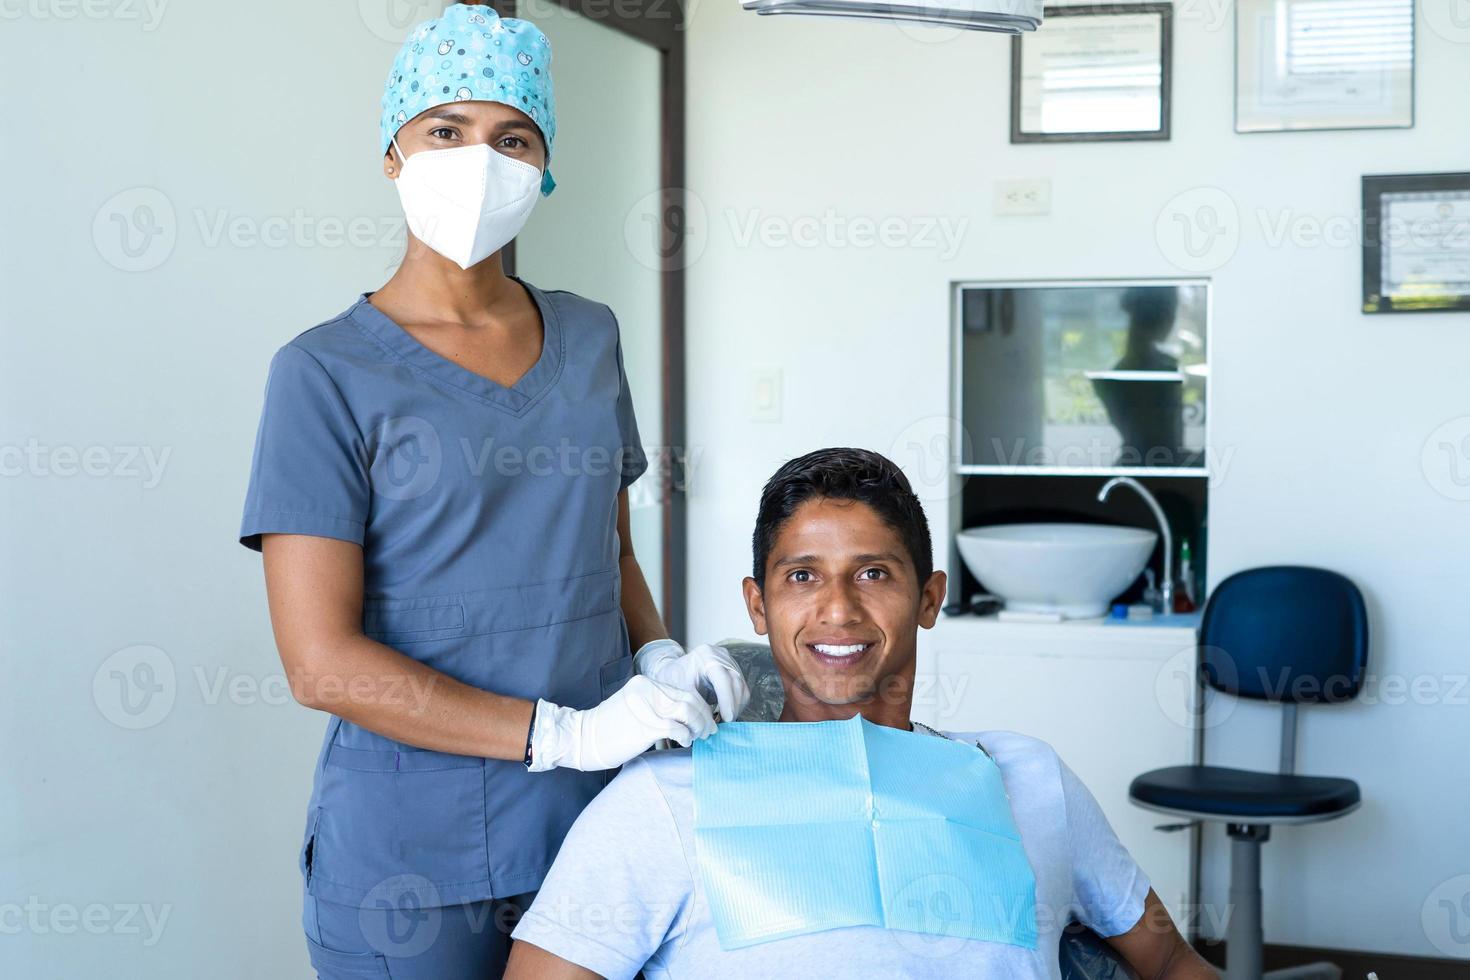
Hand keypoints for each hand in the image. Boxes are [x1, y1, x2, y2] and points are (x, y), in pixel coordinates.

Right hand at [527, 675, 715, 771]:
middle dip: (705, 717)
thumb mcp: (635, 707)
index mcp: (646, 684)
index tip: (707, 720)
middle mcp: (648, 691)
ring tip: (698, 737)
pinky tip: (684, 742)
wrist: (581, 738)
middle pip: (691, 699)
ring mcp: (647, 707)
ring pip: (688, 712)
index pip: (684, 691)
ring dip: (699, 726)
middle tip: (709, 731)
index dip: (700, 706)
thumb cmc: (609, 729)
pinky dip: (686, 736)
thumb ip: (658, 707)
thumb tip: (685, 718)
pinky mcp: (646, 726)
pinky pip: (677, 728)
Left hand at [635, 640, 750, 722]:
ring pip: (741, 686)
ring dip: (736, 705)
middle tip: (727, 723)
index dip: (727, 700)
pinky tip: (726, 712)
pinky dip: (736, 702)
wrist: (673, 670)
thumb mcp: (680, 690)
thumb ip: (695, 704)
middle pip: (736, 682)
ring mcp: (729, 661)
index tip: (726, 718)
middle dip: (733, 705)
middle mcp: (721, 655)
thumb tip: (710, 723)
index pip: (723, 678)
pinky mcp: (733, 669)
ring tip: (725, 720)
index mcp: (706, 656)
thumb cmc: (673, 679)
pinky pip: (741, 689)